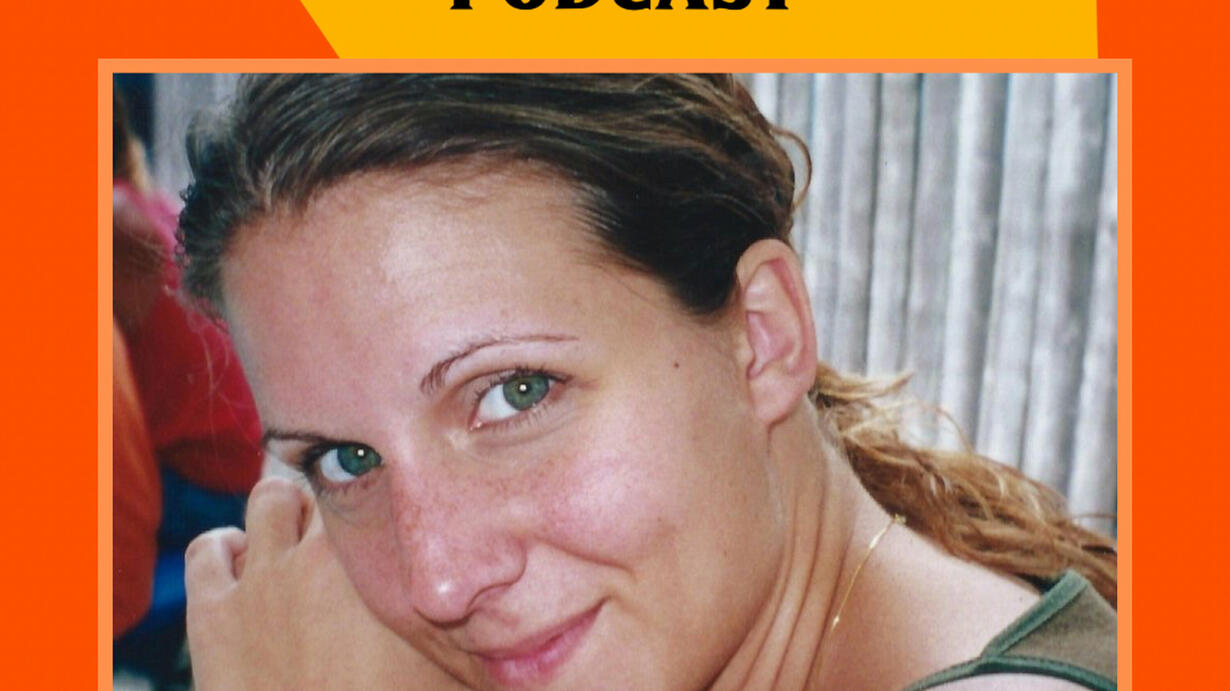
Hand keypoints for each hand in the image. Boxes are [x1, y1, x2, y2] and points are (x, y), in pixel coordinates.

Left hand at [185, 477, 467, 689]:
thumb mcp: (450, 674)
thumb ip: (474, 636)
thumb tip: (513, 629)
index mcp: (374, 563)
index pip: (380, 488)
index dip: (387, 501)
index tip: (393, 516)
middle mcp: (314, 556)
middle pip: (326, 487)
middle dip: (340, 504)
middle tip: (352, 536)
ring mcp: (258, 581)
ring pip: (268, 499)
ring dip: (285, 514)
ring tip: (302, 542)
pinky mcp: (212, 614)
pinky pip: (209, 548)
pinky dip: (227, 549)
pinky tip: (247, 567)